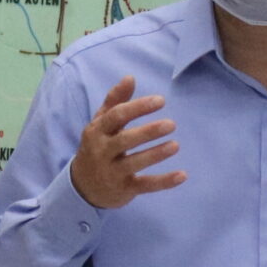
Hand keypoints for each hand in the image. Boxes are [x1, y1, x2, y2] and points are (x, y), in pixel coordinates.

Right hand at [68, 75, 185, 208]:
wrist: (83, 186)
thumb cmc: (97, 146)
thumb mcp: (100, 123)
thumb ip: (115, 101)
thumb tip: (130, 77)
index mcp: (97, 131)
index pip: (117, 116)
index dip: (138, 107)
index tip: (160, 101)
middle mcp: (102, 151)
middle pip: (125, 140)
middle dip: (148, 132)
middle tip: (172, 124)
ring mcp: (112, 172)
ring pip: (135, 163)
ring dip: (156, 154)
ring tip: (176, 145)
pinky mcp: (124, 189)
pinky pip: (145, 185)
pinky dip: (164, 182)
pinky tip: (183, 175)